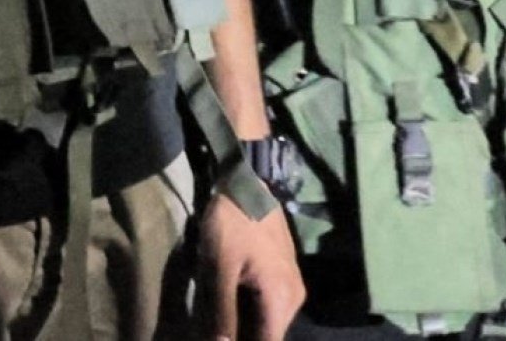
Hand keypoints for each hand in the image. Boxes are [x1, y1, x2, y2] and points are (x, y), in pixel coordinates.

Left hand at [195, 189, 304, 340]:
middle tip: (212, 328)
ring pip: (267, 320)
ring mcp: (292, 286)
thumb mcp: (219, 269)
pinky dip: (249, 309)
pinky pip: (268, 304)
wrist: (245, 181)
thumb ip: (222, 313)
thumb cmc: (231, 223)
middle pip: (268, 334)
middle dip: (241, 335)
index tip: (218, 338)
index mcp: (281, 300)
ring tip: (216, 319)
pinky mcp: (284, 275)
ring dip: (244, 323)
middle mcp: (294, 298)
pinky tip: (228, 303)